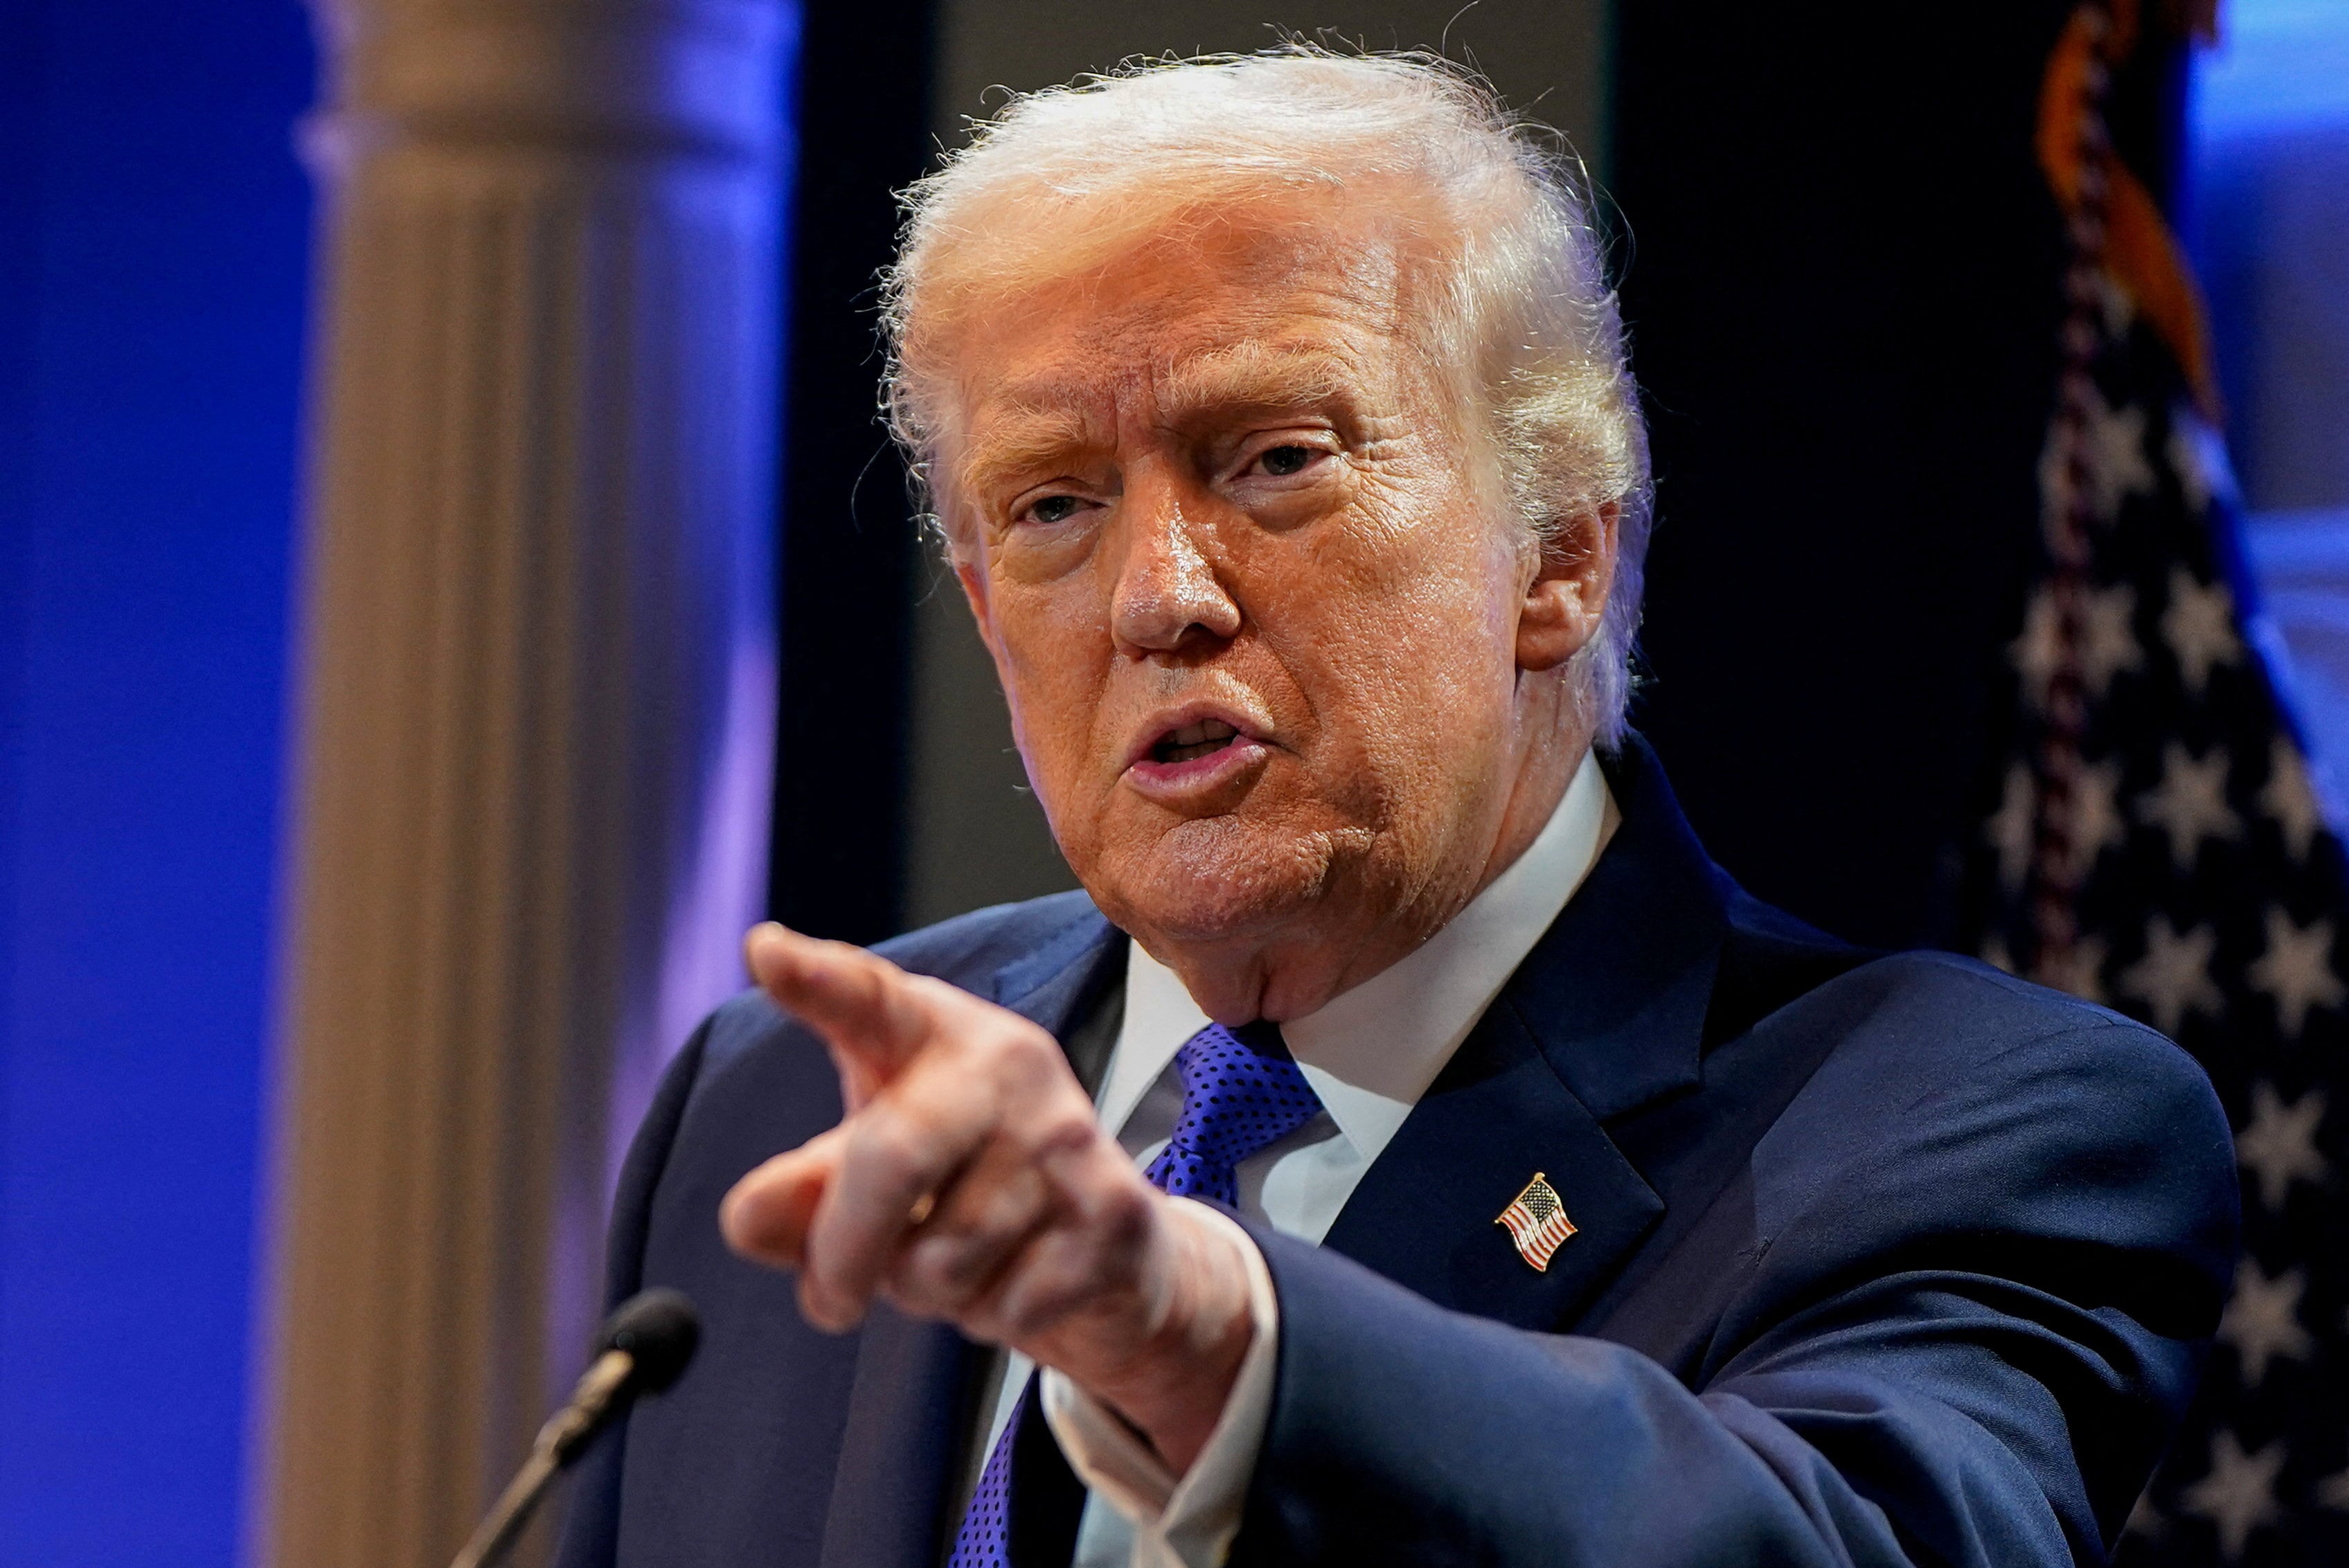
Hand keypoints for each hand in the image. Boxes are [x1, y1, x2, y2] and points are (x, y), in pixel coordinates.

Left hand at [719, 922, 1254, 1471]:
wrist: (1111, 1250)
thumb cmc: (966, 1190)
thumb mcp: (868, 1179)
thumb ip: (800, 1195)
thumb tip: (746, 1218)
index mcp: (931, 1034)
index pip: (867, 999)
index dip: (816, 981)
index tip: (764, 952)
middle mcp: (1006, 1063)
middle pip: (892, 1158)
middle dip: (843, 1254)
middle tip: (829, 1302)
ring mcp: (1067, 1131)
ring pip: (943, 1256)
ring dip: (923, 1293)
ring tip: (955, 1266)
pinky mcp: (1112, 1210)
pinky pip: (1006, 1304)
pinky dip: (990, 1320)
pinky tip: (1017, 1284)